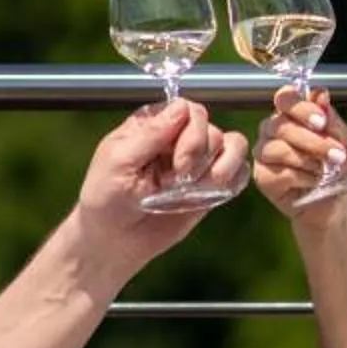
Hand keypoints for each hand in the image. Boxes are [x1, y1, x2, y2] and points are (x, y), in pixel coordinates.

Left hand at [77, 98, 247, 256]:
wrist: (114, 240)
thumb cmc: (107, 198)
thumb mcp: (119, 161)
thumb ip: (150, 134)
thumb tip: (182, 106)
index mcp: (154, 125)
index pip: (188, 109)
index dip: (190, 132)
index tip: (175, 163)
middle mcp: (179, 138)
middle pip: (211, 128)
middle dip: (198, 155)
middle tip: (176, 180)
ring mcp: (198, 161)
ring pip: (232, 144)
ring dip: (219, 167)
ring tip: (195, 188)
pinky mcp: (211, 186)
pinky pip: (239, 170)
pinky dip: (233, 178)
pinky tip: (212, 191)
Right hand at [255, 86, 346, 217]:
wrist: (338, 208)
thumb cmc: (341, 174)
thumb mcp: (346, 144)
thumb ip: (332, 120)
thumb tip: (320, 93)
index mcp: (295, 117)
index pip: (285, 97)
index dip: (300, 106)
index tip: (321, 121)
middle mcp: (275, 131)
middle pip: (280, 123)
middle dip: (313, 140)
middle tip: (336, 155)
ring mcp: (266, 154)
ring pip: (277, 147)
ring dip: (308, 160)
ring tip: (326, 171)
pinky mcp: (263, 177)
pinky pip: (278, 170)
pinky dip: (301, 177)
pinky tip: (311, 183)